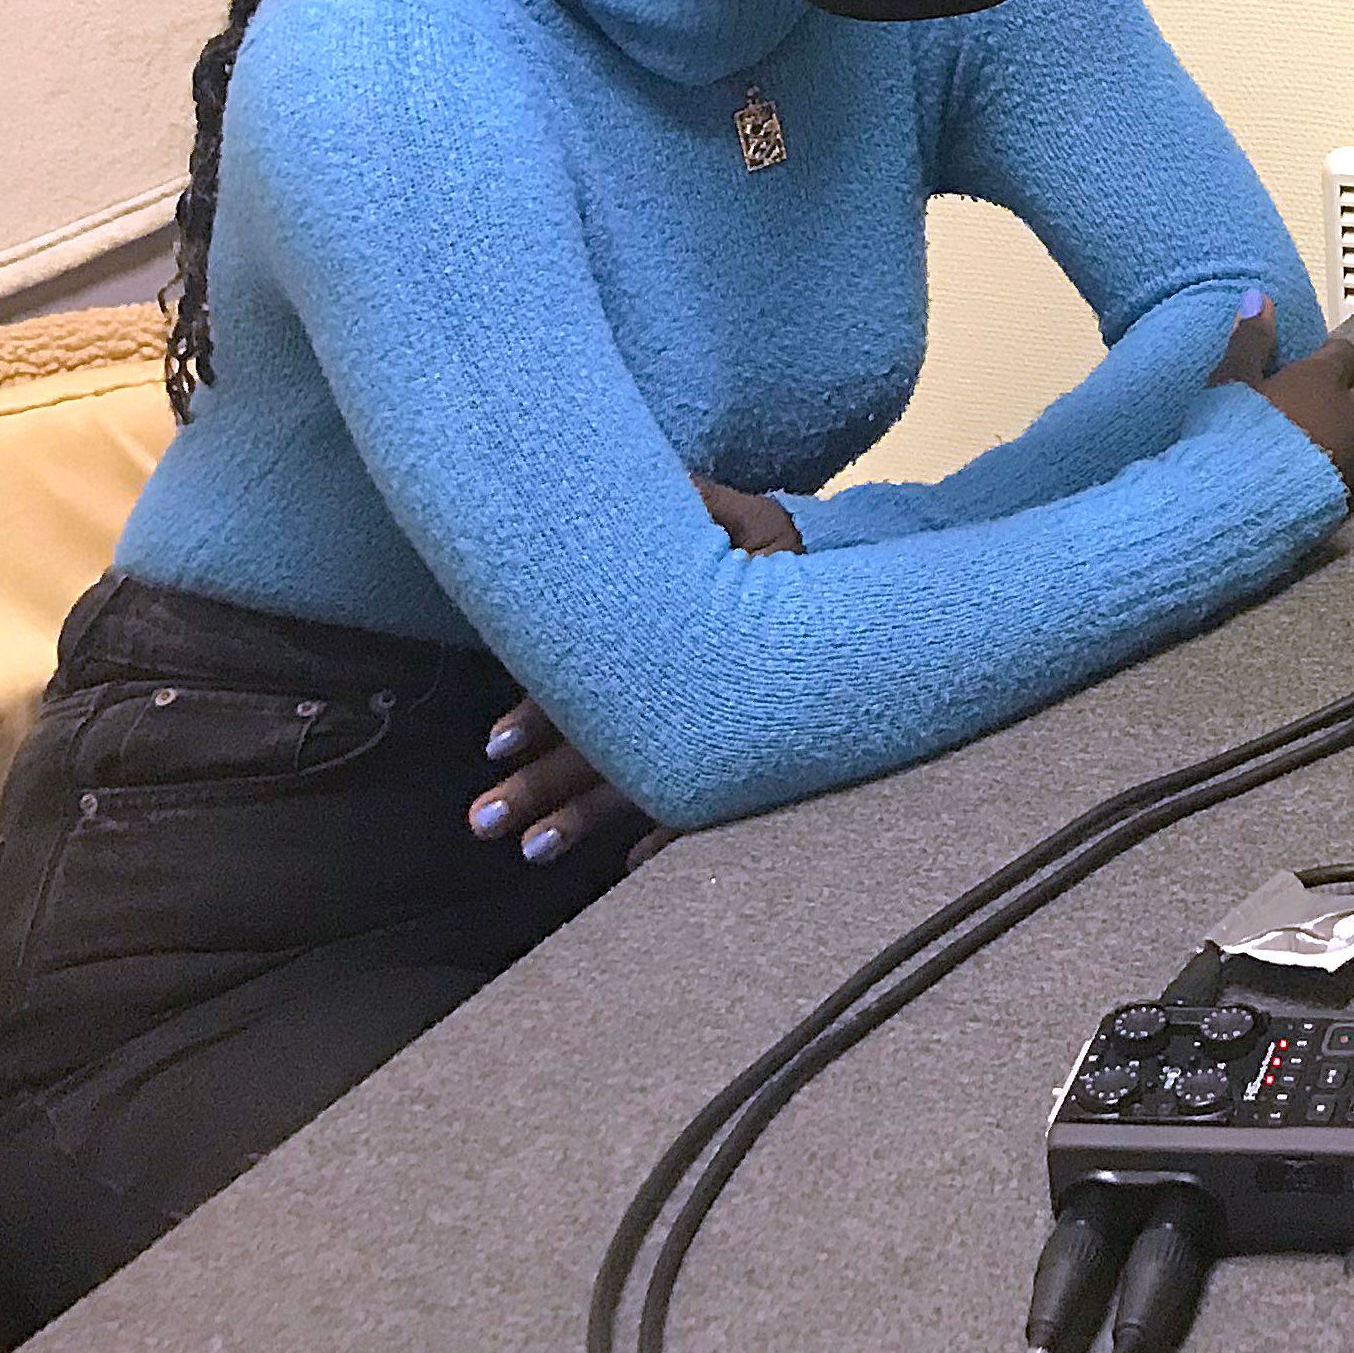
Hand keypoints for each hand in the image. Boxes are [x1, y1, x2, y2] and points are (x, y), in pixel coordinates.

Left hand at [469, 470, 797, 857]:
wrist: (868, 597)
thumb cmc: (772, 555)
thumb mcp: (733, 515)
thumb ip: (680, 503)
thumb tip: (621, 489)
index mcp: (712, 610)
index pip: (613, 666)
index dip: (551, 706)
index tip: (497, 740)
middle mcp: (723, 673)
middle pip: (626, 735)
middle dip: (550, 781)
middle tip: (485, 821)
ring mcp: (745, 719)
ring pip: (656, 777)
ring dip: (587, 817)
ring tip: (532, 849)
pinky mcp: (766, 751)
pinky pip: (713, 803)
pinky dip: (671, 833)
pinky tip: (632, 864)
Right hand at [1214, 294, 1353, 501]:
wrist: (1237, 507)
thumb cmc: (1230, 437)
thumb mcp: (1231, 381)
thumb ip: (1251, 339)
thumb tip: (1260, 298)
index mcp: (1322, 379)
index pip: (1345, 353)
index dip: (1328, 357)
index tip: (1308, 365)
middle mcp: (1349, 412)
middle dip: (1345, 388)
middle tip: (1313, 399)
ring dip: (1348, 426)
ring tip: (1315, 435)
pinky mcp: (1353, 491)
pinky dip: (1345, 461)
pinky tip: (1318, 470)